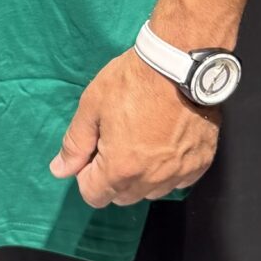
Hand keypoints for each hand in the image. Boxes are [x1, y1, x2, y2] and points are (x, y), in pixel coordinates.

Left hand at [48, 47, 220, 206]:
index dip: (87, 173)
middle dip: (112, 177)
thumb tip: (59, 170)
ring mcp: (180, 173)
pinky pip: (178, 180)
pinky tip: (165, 144)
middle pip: (122, 197)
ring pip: (151, 192)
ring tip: (142, 141)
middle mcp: (151, 180)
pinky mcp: (201, 163)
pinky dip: (168, 170)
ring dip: (141, 176)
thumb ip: (75, 143)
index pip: (93, 195)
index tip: (94, 148)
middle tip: (117, 141)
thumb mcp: (92, 105)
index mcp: (120, 169)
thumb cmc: (132, 82)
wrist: (181, 63)